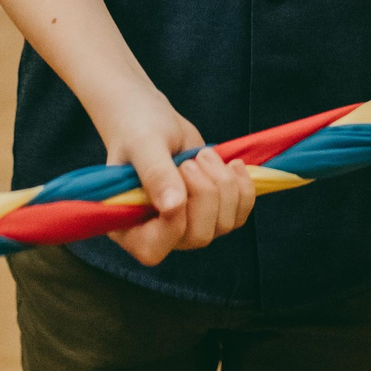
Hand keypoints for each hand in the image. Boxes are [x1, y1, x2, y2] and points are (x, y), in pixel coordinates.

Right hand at [95, 99, 254, 267]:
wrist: (156, 121)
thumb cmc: (139, 130)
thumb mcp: (143, 145)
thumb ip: (155, 174)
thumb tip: (173, 207)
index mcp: (127, 227)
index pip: (154, 249)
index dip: (174, 220)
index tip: (179, 173)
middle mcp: (158, 234)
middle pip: (198, 236)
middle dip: (204, 193)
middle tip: (190, 161)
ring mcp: (187, 227)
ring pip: (223, 225)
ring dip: (222, 184)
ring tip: (203, 155)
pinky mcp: (212, 214)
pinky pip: (240, 215)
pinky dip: (243, 189)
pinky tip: (232, 164)